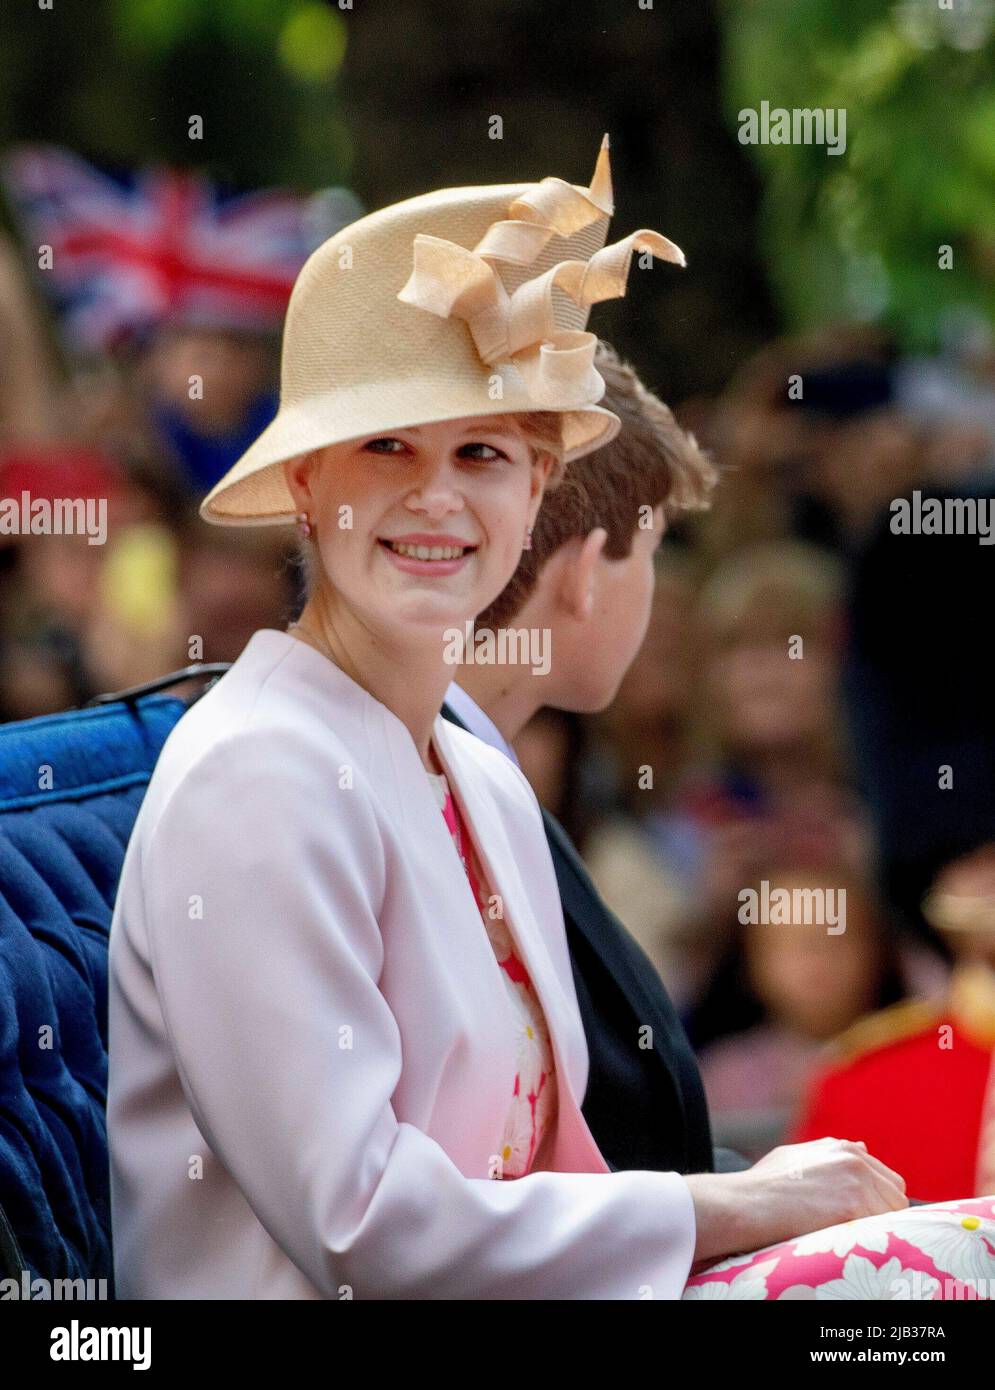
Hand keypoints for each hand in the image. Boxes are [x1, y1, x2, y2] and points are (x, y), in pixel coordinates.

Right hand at [684, 1137, 908, 1265]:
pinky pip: (880, 1229)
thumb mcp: (797, 1156)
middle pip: (895, 1196)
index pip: (886, 1179)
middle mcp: (854, 1159)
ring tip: (852, 1238)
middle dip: (883, 1214)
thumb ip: (831, 1152)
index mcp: (843, 1148)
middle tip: (861, 1232)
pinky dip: (869, 1239)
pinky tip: (848, 1242)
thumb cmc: (764, 1184)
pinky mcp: (852, 1206)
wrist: (748, 1202)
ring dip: (877, 1229)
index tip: (864, 1218)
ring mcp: (855, 1181)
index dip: (878, 1201)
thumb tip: (862, 1147)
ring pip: (892, 1215)